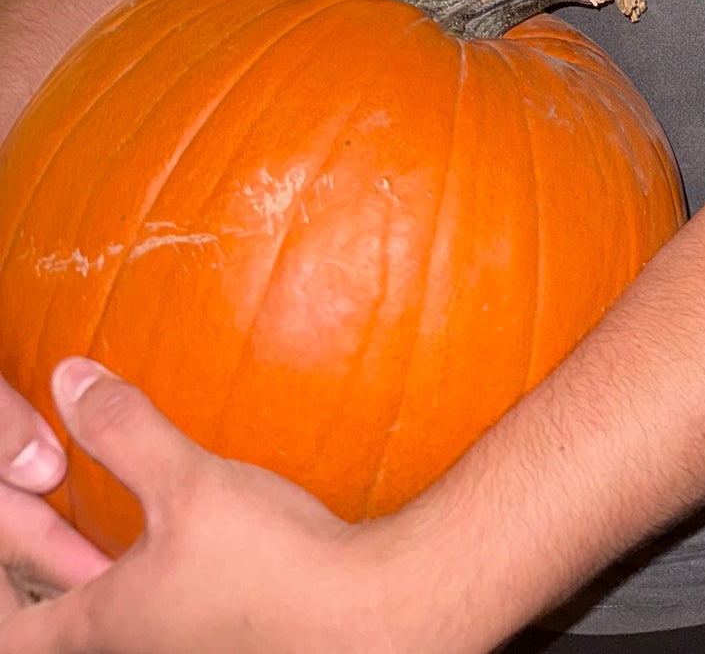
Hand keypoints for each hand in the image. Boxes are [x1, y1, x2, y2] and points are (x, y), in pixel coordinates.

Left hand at [0, 362, 418, 653]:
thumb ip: (125, 430)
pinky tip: (178, 529)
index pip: (9, 631)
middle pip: (55, 628)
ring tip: (97, 517)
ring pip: (114, 618)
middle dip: (39, 574)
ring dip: (93, 572)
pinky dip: (145, 572)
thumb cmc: (268, 565)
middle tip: (40, 518)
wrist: (368, 618)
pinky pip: (159, 608)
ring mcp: (179, 645)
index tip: (4, 537)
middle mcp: (132, 647)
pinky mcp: (224, 635)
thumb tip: (68, 378)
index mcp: (103, 626)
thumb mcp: (188, 485)